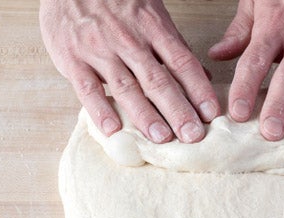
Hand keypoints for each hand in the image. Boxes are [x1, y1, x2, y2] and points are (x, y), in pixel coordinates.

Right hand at [39, 0, 217, 142]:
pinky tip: (113, 128)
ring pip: (126, 87)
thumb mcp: (150, 12)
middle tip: (193, 136)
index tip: (211, 113)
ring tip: (162, 138)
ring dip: (145, 115)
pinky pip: (87, 87)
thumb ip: (174, 46)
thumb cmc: (116, 0)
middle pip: (157, 80)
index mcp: (152, 27)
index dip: (198, 89)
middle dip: (178, 110)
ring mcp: (98, 49)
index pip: (182, 62)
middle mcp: (128, 40)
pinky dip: (99, 109)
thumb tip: (202, 76)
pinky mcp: (71, 57)